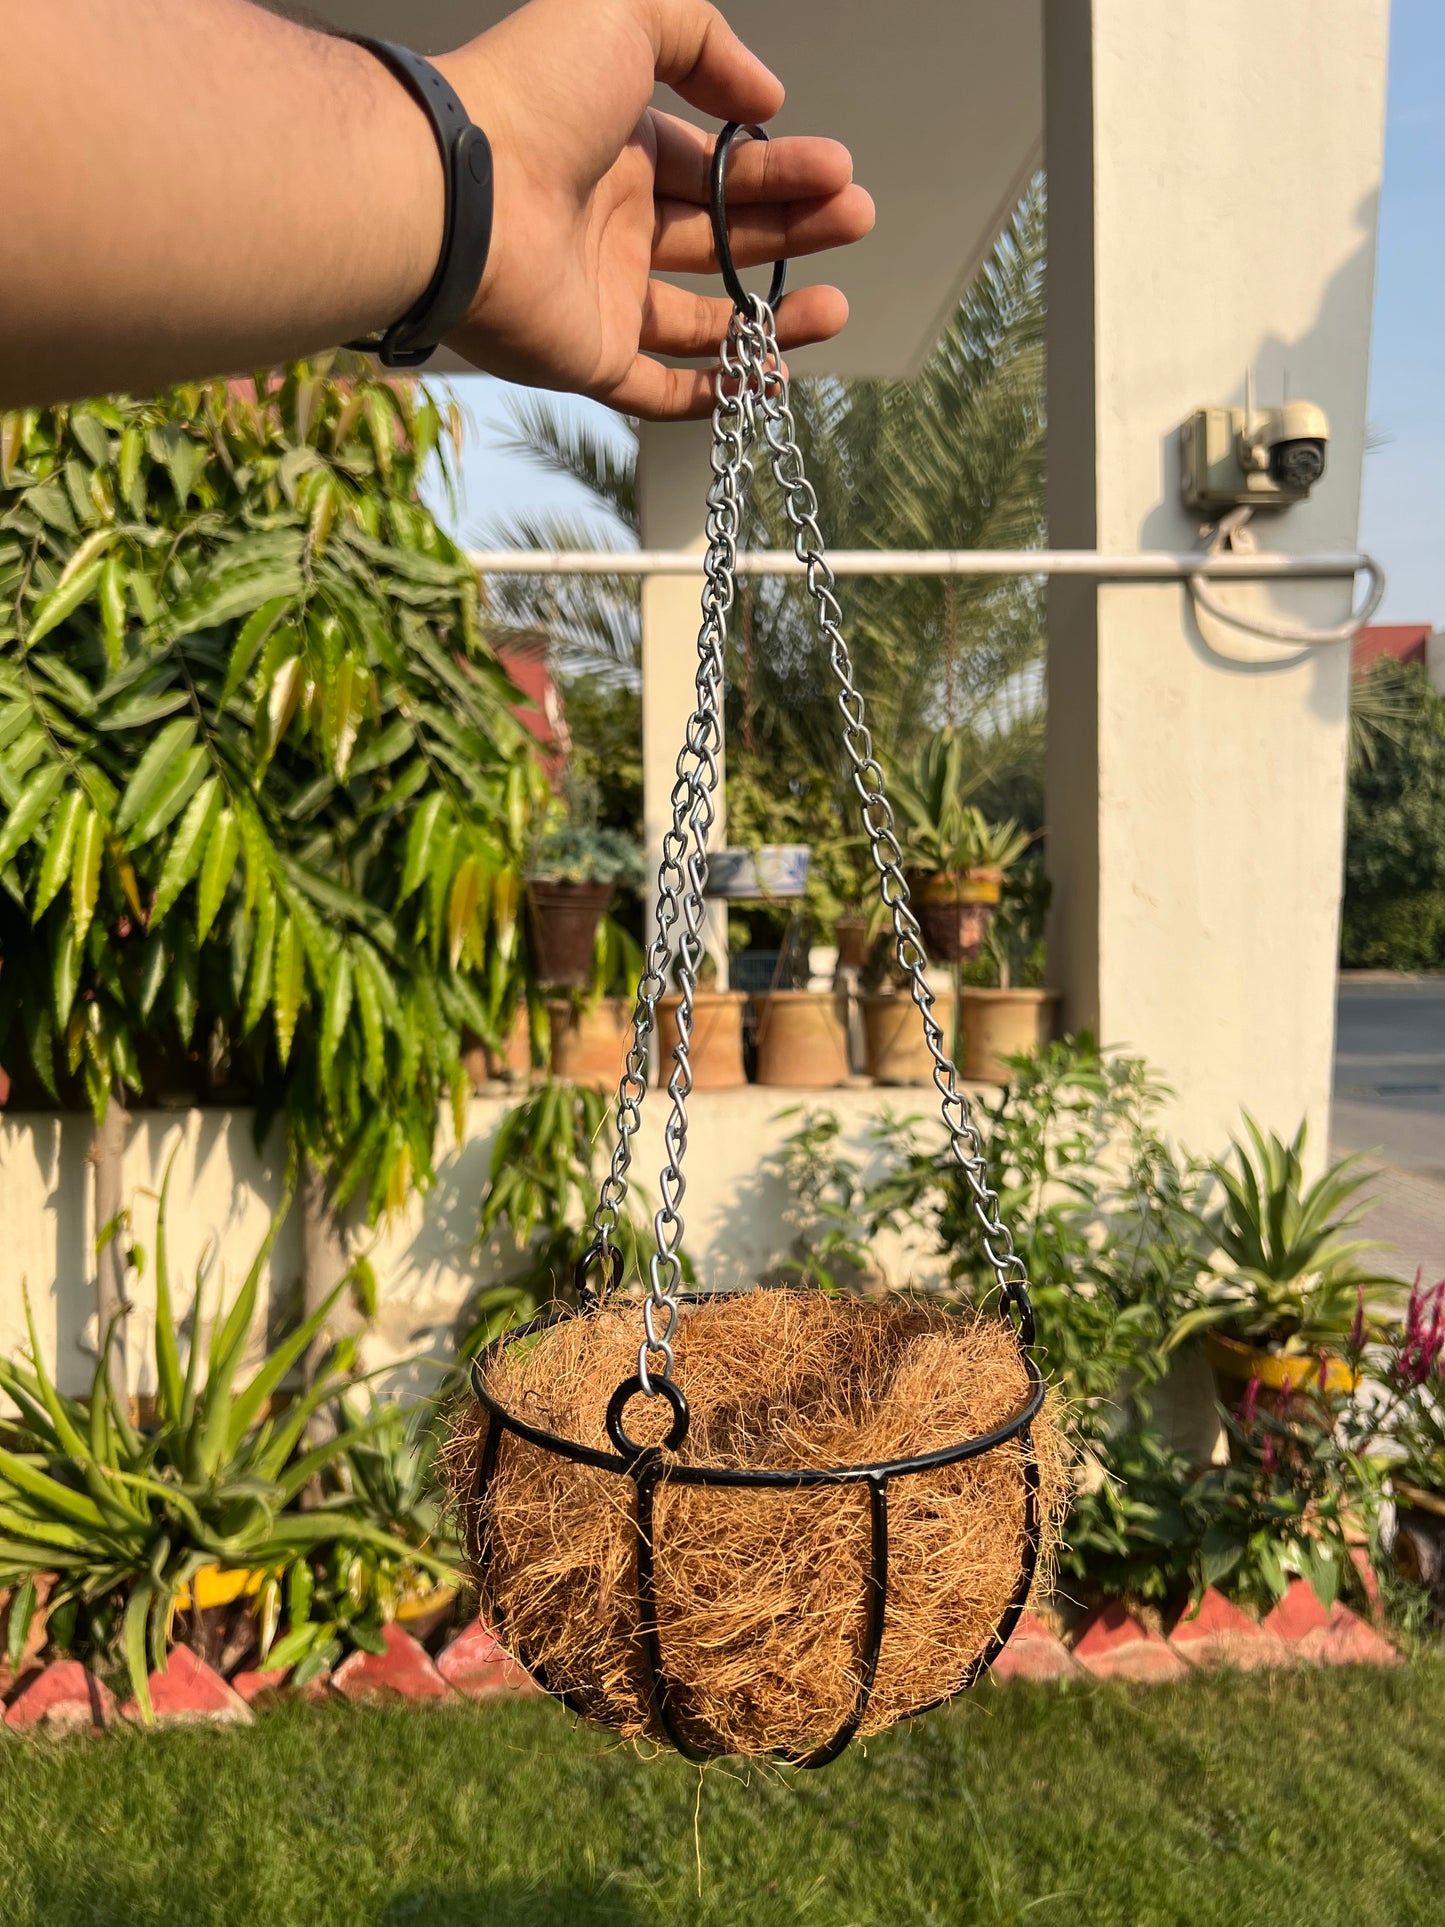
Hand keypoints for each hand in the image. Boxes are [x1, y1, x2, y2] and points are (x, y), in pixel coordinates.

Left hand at [437, 0, 874, 419]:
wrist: (461, 192)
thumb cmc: (534, 96)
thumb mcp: (623, 15)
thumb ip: (701, 39)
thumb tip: (764, 100)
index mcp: (617, 148)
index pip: (712, 167)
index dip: (778, 169)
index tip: (838, 170)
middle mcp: (610, 223)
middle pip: (719, 236)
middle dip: (792, 229)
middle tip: (855, 219)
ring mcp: (601, 297)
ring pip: (703, 319)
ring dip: (773, 314)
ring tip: (835, 307)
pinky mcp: (590, 359)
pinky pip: (661, 389)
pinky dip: (718, 392)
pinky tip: (773, 377)